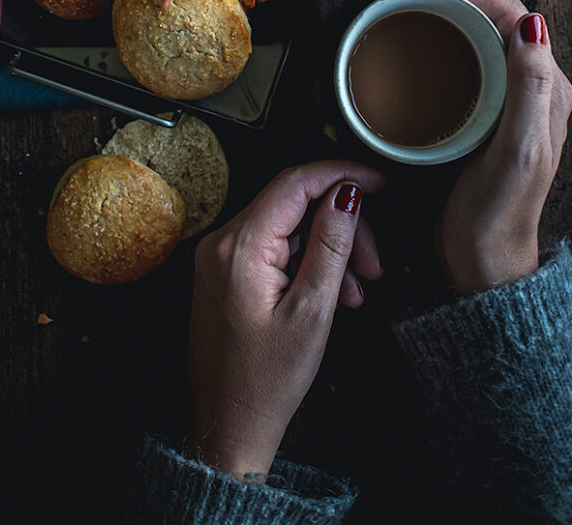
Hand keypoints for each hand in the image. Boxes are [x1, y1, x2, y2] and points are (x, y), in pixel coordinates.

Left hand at [187, 160, 385, 479]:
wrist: (228, 424)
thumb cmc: (267, 380)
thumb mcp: (312, 311)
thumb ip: (330, 245)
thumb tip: (347, 194)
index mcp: (239, 246)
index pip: (294, 183)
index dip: (340, 174)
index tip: (377, 181)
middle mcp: (222, 241)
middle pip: (293, 204)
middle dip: (341, 225)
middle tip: (374, 263)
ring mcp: (220, 256)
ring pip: (287, 226)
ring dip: (328, 247)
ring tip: (359, 289)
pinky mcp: (225, 271)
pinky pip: (273, 247)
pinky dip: (306, 261)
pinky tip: (334, 293)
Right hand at [378, 0, 571, 294]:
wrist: (483, 259)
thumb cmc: (500, 213)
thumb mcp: (519, 152)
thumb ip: (531, 89)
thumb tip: (531, 23)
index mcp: (544, 87)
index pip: (506, 11)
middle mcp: (525, 85)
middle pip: (485, 13)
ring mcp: (499, 96)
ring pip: (468, 31)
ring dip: (432, 7)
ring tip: (394, 0)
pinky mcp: (474, 110)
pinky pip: (454, 57)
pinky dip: (427, 36)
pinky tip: (404, 39)